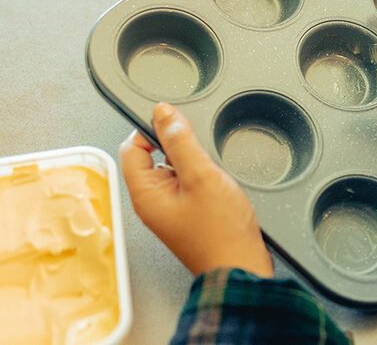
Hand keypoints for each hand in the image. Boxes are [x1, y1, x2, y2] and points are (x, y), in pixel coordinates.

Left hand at [119, 103, 273, 276]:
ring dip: (193, 164)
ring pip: (174, 170)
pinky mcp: (187, 214)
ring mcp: (170, 209)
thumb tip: (163, 113)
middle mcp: (152, 202)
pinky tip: (218, 188)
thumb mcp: (201, 176)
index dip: (151, 131)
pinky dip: (202, 179)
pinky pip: (188, 184)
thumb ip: (180, 141)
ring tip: (211, 178)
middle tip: (199, 158)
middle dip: (177, 149)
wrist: (241, 266)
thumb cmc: (221, 232)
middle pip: (153, 157)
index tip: (175, 126)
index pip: (132, 148)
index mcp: (145, 194)